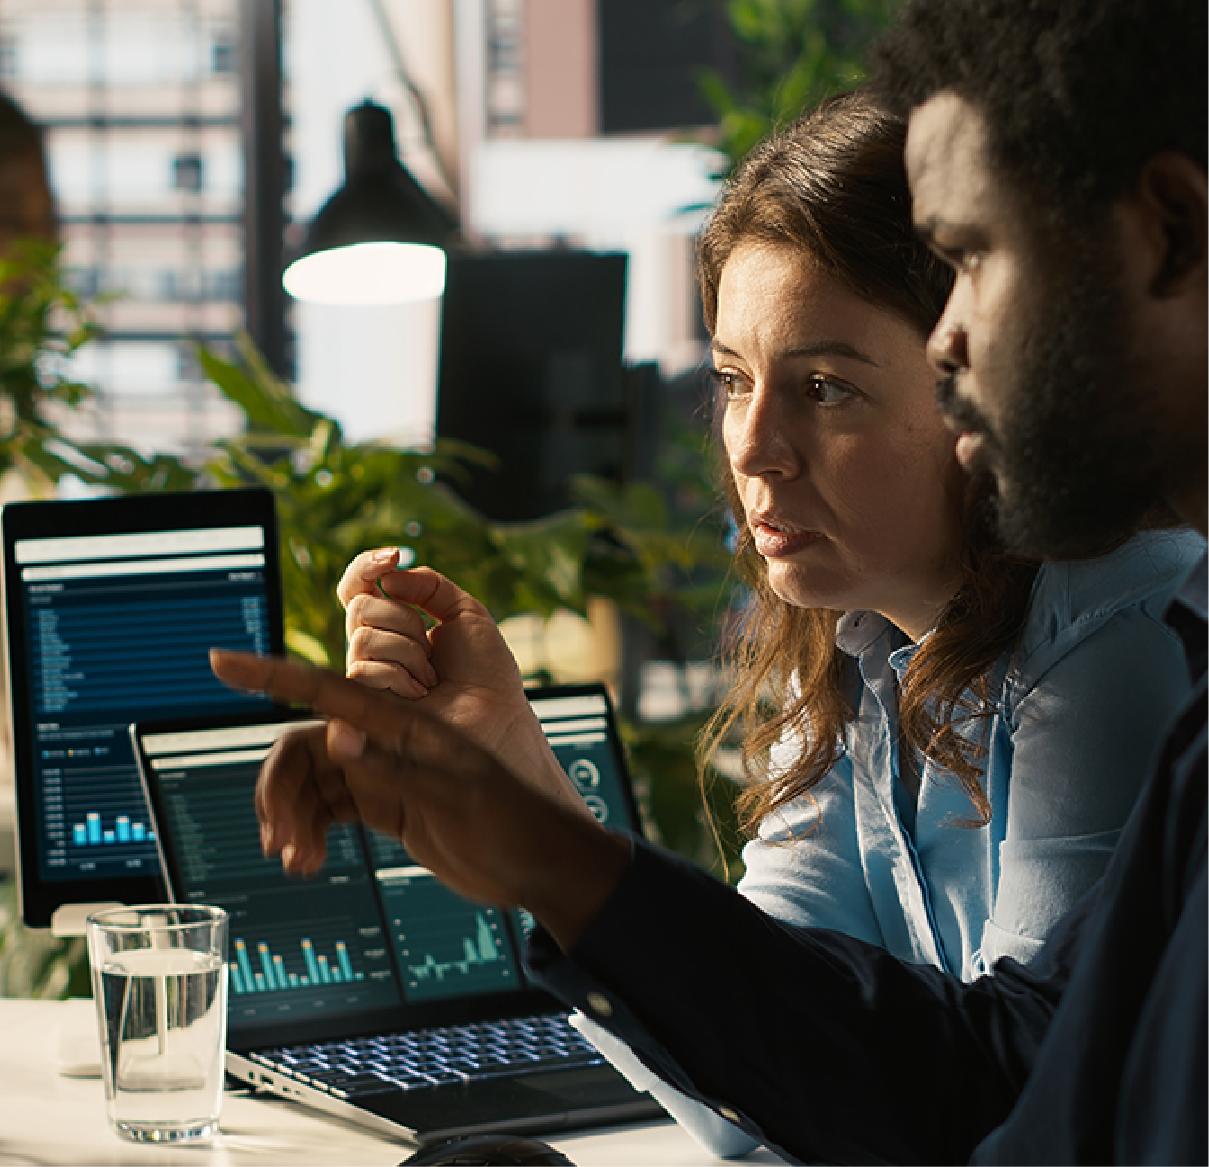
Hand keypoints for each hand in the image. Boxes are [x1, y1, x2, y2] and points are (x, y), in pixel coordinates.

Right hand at [209, 650, 630, 951]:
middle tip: (277, 838)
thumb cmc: (513, 819)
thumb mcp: (456, 796)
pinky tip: (306, 859)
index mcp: (406, 723)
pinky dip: (311, 830)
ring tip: (294, 860)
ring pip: (314, 782)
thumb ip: (394, 767)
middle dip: (280, 788)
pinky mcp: (387, 803)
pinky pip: (331, 808)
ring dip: (294, 817)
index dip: (273, 673)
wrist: (540, 861)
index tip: (222, 660)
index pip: (329, 691)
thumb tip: (336, 738)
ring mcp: (386, 771)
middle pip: (307, 747)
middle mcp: (389, 740)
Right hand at [339, 551, 566, 796]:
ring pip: (362, 637)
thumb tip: (389, 575)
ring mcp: (366, 677)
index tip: (393, 556)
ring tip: (431, 678)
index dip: (367, 566)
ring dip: (408, 652)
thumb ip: (429, 584)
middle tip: (432, 647)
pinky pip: (363, 669)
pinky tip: (420, 693)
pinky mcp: (362, 705)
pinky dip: (400, 676)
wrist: (496, 716)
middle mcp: (374, 649)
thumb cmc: (486, 674)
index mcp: (395, 625)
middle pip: (360, 606)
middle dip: (404, 618)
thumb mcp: (466, 613)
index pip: (358, 586)